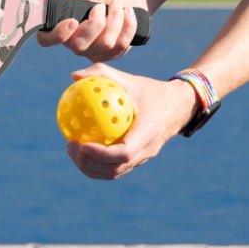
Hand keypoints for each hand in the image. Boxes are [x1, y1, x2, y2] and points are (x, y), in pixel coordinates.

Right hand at [37, 0, 146, 61]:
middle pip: (79, 46)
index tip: (72, 21)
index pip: (46, 40)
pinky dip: (128, 24)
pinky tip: (128, 12)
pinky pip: (121, 45)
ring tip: (117, 3)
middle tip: (100, 6)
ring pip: (105, 44)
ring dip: (115, 19)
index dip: (57, 35)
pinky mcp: (110, 55)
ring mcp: (92, 52)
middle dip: (95, 24)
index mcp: (61, 27)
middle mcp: (73, 43)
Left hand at [65, 63, 199, 179]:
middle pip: (115, 169)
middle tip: (70, 146)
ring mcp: (143, 158)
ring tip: (72, 150)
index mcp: (148, 132)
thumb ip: (102, 74)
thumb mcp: (129, 79)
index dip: (101, 154)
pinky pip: (115, 168)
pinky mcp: (138, 160)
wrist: (178, 106)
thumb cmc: (150, 90)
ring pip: (114, 173)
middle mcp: (147, 150)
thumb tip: (74, 76)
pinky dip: (96, 165)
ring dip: (90, 167)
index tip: (81, 144)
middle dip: (89, 163)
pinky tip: (81, 149)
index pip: (124, 153)